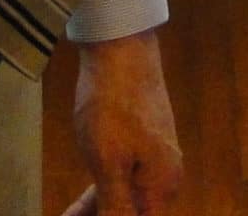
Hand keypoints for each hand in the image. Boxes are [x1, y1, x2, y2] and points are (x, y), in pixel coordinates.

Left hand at [61, 29, 183, 215]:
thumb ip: (116, 207)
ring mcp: (155, 158)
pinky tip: (82, 202)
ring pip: (126, 199)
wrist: (121, 48)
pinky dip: (103, 194)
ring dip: (99, 212)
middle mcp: (165, 177)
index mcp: (162, 186)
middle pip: (135, 214)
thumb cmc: (114, 105)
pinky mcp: (142, 143)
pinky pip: (124, 180)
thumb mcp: (108, 163)